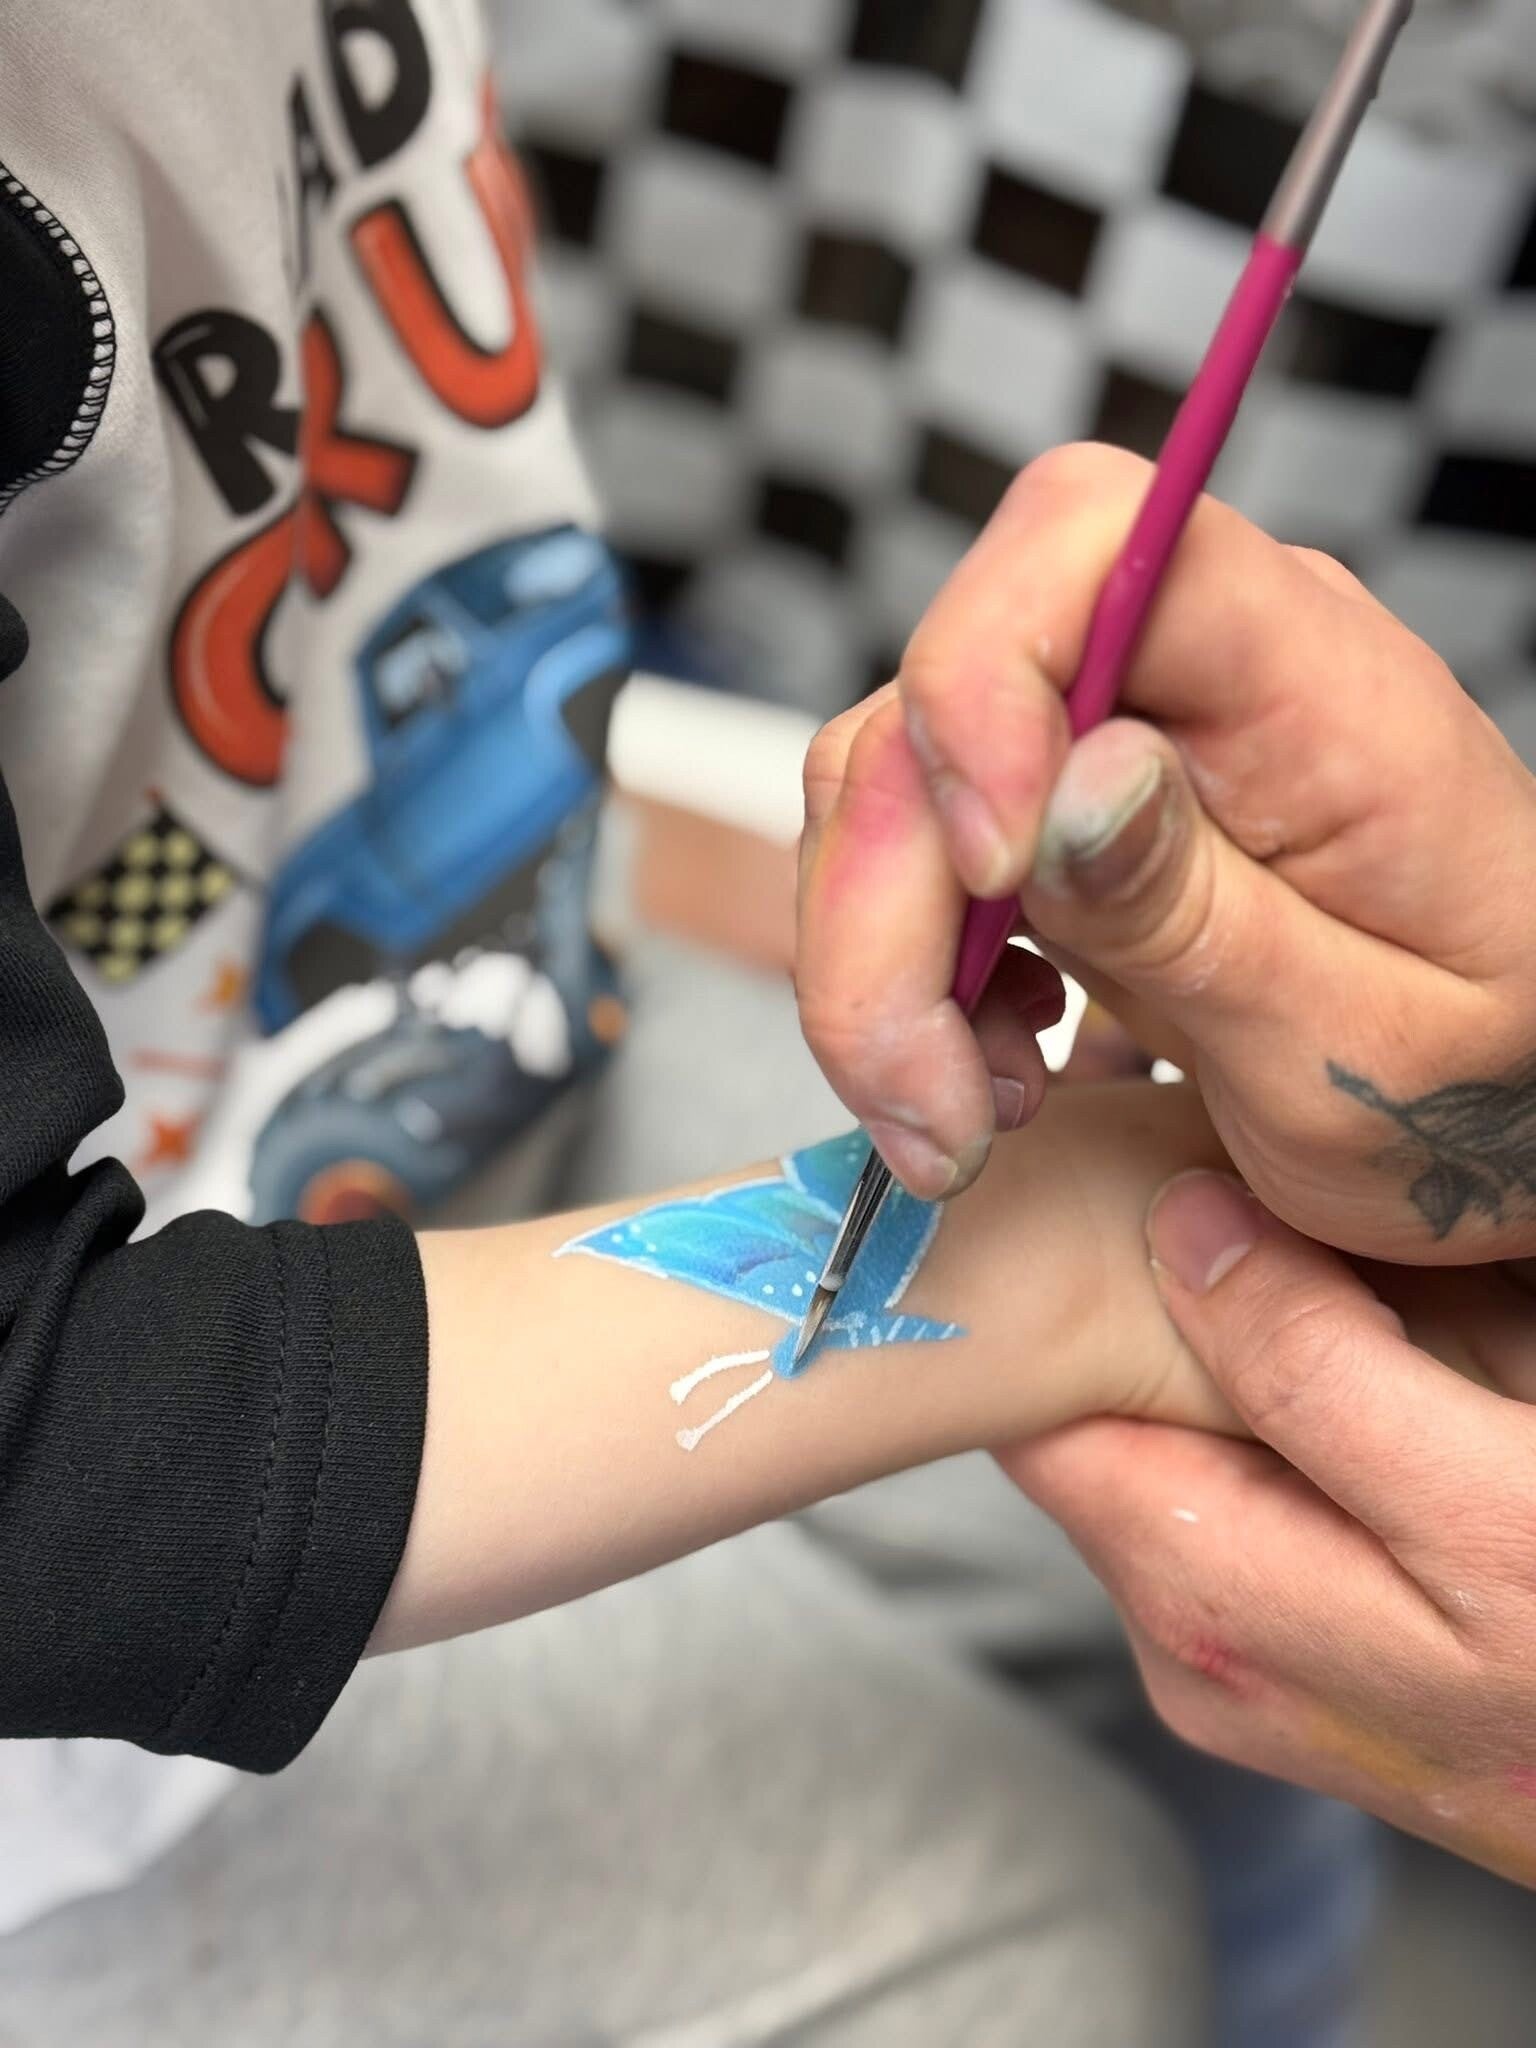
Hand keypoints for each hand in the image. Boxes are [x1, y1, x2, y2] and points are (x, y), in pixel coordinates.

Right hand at [795, 443, 1535, 1259]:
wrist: (1511, 1107)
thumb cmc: (1484, 1081)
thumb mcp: (1366, 1053)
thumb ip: (1208, 919)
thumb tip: (1058, 795)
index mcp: (1321, 686)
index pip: (1091, 536)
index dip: (984, 675)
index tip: (991, 877)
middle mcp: (1197, 675)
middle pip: (938, 696)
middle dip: (884, 909)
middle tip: (928, 1104)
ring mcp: (1113, 740)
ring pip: (890, 787)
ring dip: (877, 966)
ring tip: (965, 1114)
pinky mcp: (1058, 817)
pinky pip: (912, 856)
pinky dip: (903, 973)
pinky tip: (985, 1064)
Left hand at [1000, 1168, 1535, 1887]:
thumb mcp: (1488, 1502)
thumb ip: (1321, 1369)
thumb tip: (1180, 1224)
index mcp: (1197, 1592)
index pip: (1034, 1411)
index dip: (1056, 1281)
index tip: (1105, 1171)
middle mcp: (1190, 1637)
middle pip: (1103, 1421)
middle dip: (1149, 1298)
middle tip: (1230, 1184)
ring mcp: (1248, 1655)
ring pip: (1180, 1448)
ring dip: (1229, 1346)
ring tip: (1308, 1257)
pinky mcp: (1314, 1652)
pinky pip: (1252, 1491)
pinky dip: (1288, 1410)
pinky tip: (1375, 1363)